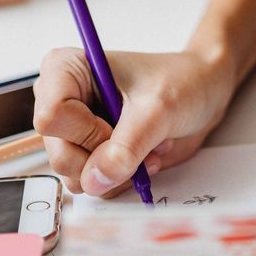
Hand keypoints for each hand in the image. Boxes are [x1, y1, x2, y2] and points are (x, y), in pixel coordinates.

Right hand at [33, 45, 235, 196]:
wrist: (204, 92)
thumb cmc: (183, 82)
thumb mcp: (159, 108)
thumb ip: (128, 145)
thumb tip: (94, 181)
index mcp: (66, 70)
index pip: (51, 116)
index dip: (85, 132)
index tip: (117, 126)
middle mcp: (63, 101)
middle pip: (59, 153)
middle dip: (106, 157)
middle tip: (142, 141)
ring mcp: (75, 131)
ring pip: (75, 176)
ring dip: (119, 171)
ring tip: (148, 145)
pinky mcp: (91, 154)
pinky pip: (94, 185)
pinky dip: (123, 178)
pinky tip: (146, 156)